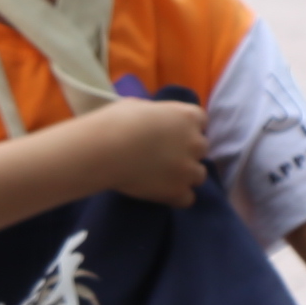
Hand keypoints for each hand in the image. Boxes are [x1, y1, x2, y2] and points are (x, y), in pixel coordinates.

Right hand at [80, 97, 209, 206]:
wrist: (103, 151)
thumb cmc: (115, 123)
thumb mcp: (136, 106)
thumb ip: (155, 114)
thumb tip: (153, 120)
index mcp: (186, 116)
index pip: (200, 120)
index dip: (186, 128)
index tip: (171, 133)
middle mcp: (195, 142)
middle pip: (201, 149)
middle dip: (186, 151)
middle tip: (163, 155)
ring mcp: (189, 168)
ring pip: (198, 175)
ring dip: (184, 175)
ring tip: (162, 178)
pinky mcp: (178, 191)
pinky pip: (187, 198)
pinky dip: (176, 197)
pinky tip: (160, 193)